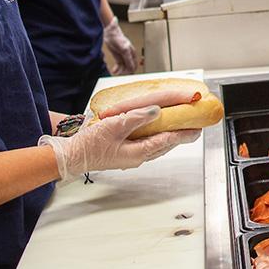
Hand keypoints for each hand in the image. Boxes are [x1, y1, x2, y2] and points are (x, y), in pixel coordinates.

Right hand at [37, 106, 198, 178]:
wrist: (71, 156)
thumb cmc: (90, 144)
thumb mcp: (114, 126)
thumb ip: (137, 118)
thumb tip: (157, 111)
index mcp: (138, 152)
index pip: (167, 140)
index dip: (183, 133)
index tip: (196, 129)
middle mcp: (137, 157)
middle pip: (165, 145)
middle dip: (180, 137)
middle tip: (194, 128)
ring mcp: (130, 157)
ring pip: (157, 146)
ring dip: (169, 138)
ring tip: (180, 129)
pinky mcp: (124, 154)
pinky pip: (147, 146)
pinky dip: (156, 138)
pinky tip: (156, 132)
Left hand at [102, 17, 137, 74]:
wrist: (110, 33)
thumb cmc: (118, 38)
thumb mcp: (124, 50)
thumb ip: (128, 59)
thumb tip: (132, 68)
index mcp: (132, 54)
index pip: (134, 66)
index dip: (131, 71)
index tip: (127, 76)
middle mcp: (128, 56)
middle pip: (129, 68)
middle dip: (125, 72)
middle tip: (120, 75)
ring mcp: (123, 57)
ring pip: (123, 68)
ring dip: (120, 71)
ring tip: (116, 73)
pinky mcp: (118, 57)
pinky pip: (118, 66)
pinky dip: (116, 69)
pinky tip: (114, 70)